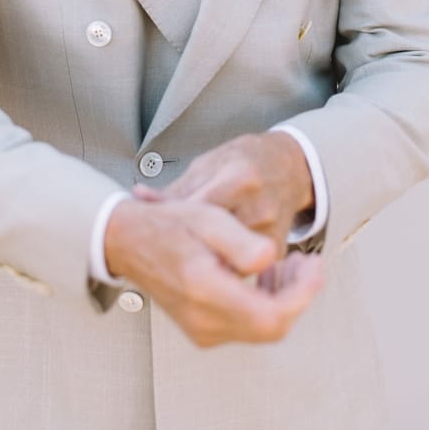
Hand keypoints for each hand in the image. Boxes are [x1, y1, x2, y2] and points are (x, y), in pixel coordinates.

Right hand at [104, 196, 322, 347]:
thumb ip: (241, 242)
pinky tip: (265, 276)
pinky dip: (265, 304)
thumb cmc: (169, 225)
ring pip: (262, 329)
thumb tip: (270, 259)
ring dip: (284, 299)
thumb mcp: (208, 218)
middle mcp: (203, 320)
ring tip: (289, 264)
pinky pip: (247, 327)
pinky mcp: (202, 330)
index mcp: (205, 290)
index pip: (271, 316)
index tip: (314, 266)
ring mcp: (201, 330)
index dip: (303, 295)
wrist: (129, 242)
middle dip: (298, 296)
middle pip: (272, 328)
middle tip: (307, 262)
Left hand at [134, 132, 313, 251]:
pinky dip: (223, 268)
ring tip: (182, 260)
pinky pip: (243, 268)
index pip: (202, 210)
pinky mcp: (277, 250)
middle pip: (214, 241)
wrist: (290, 167)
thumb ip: (176, 188)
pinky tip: (207, 265)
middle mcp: (258, 208)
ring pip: (228, 260)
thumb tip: (138, 198)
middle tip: (163, 254)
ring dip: (204, 263)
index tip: (155, 232)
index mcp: (239, 179)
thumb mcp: (208, 164)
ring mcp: (271, 232)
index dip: (175, 224)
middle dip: (187, 249)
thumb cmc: (245, 161)